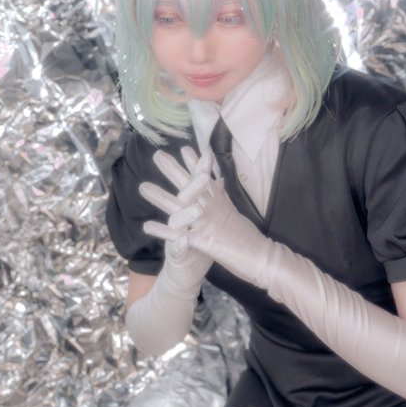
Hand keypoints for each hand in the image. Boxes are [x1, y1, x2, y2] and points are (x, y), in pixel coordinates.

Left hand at [140, 147, 273, 289]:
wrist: (263, 258)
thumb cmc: (249, 239)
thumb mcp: (235, 214)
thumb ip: (224, 199)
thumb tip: (220, 184)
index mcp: (220, 202)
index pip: (205, 179)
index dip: (194, 163)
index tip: (184, 149)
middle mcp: (212, 209)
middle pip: (189, 185)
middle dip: (172, 170)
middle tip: (157, 155)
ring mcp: (207, 223)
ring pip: (178, 207)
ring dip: (159, 197)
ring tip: (142, 187)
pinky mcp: (203, 241)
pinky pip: (178, 236)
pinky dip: (163, 232)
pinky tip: (147, 227)